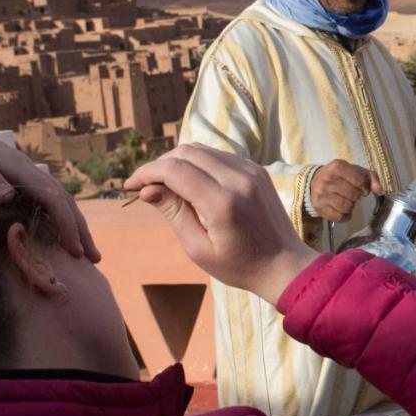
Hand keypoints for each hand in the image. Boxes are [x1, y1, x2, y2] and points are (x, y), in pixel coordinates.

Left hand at [0, 107, 98, 261]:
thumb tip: (9, 194)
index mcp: (11, 164)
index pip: (52, 197)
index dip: (67, 225)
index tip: (76, 251)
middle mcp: (21, 166)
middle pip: (62, 198)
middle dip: (79, 228)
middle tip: (94, 257)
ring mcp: (16, 170)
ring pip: (54, 197)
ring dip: (71, 223)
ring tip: (81, 248)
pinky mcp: (8, 175)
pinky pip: (41, 198)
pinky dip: (55, 216)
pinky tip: (54, 231)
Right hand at [124, 144, 317, 304]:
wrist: (285, 265)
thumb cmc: (239, 266)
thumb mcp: (199, 248)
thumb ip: (174, 213)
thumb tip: (147, 189)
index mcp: (222, 203)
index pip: (174, 170)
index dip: (146, 173)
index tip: (130, 186)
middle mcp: (239, 179)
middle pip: (186, 153)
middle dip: (159, 165)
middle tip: (145, 187)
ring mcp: (252, 171)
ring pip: (202, 150)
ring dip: (178, 161)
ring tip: (164, 186)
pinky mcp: (257, 170)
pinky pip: (220, 156)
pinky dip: (199, 163)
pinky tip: (190, 183)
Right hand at [310, 160, 382, 221]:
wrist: (313, 182)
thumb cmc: (340, 176)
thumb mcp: (355, 170)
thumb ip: (371, 177)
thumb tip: (379, 190)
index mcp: (337, 167)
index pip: (359, 180)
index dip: (364, 186)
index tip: (362, 187)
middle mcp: (328, 180)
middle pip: (354, 195)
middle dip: (356, 196)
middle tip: (352, 194)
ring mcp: (322, 195)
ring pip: (347, 207)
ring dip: (351, 206)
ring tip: (346, 201)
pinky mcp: (319, 208)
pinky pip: (339, 217)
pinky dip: (345, 216)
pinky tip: (342, 209)